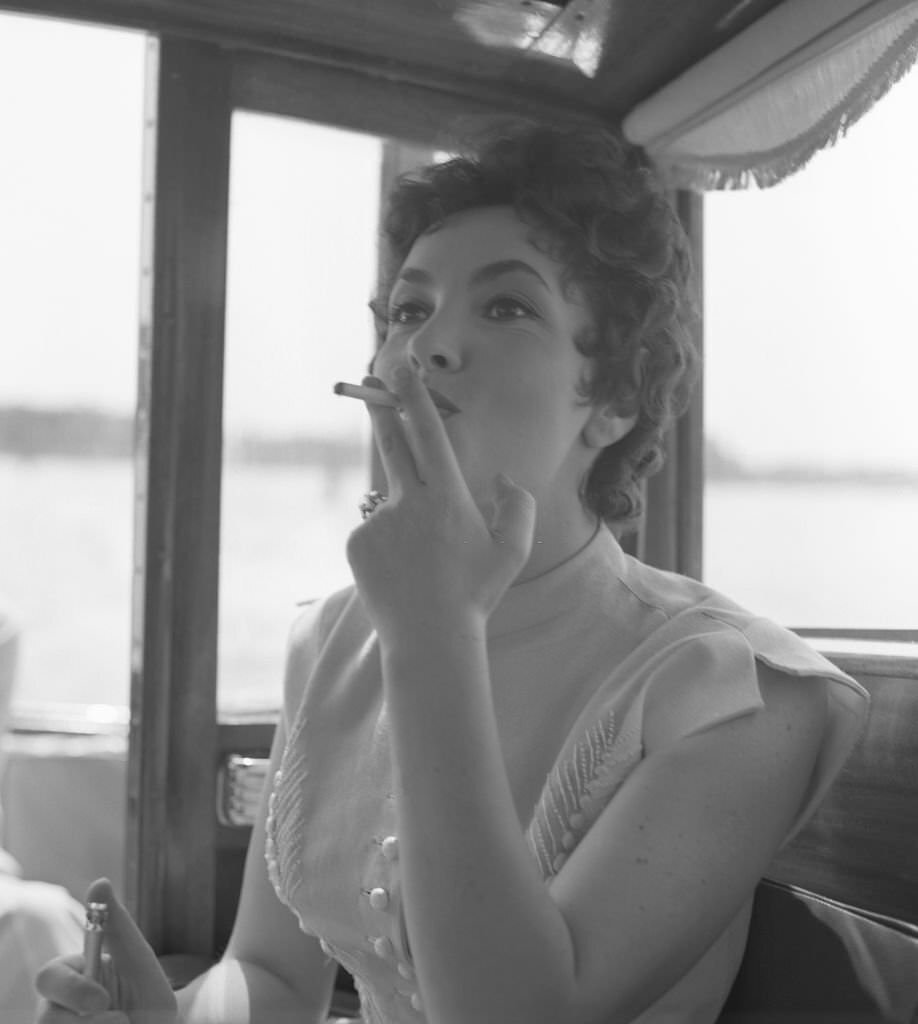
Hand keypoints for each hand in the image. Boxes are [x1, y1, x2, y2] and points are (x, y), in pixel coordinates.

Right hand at [36, 878, 176, 1023]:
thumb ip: (117, 925)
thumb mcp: (137, 958)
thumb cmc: (146, 993)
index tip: (103, 999)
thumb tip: (99, 882)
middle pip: (45, 1017)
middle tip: (121, 1021)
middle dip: (81, 1023)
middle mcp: (56, 1008)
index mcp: (70, 977)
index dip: (72, 990)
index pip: (49, 978)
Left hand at [346, 368, 535, 642]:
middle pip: (392, 443)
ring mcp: (378, 522)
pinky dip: (386, 544)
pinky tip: (402, 573)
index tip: (402, 371)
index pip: (428, 435)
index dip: (415, 399)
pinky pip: (374, 532)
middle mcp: (409, 502)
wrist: (429, 638)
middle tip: (370, 384)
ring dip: (405, 520)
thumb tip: (502, 478)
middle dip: (382, 409)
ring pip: (392, 504)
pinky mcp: (357, 543)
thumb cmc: (475, 595)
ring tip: (421, 564)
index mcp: (447, 498)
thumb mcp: (512, 551)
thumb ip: (517, 505)